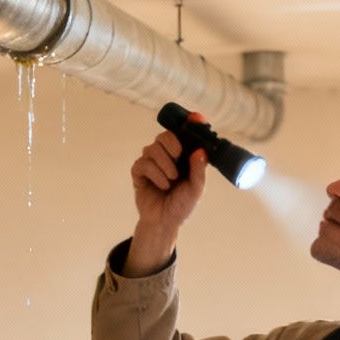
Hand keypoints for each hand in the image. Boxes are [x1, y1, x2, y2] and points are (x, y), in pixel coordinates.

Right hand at [124, 128, 206, 275]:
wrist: (164, 222)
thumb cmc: (181, 205)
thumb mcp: (196, 189)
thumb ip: (199, 170)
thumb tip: (200, 151)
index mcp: (183, 156)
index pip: (184, 134)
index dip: (189, 123)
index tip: (196, 117)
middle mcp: (166, 155)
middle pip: (165, 135)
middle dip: (172, 144)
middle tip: (178, 157)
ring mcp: (151, 162)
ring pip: (153, 148)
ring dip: (165, 165)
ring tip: (172, 180)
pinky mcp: (139, 171)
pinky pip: (144, 163)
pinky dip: (156, 174)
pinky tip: (162, 185)